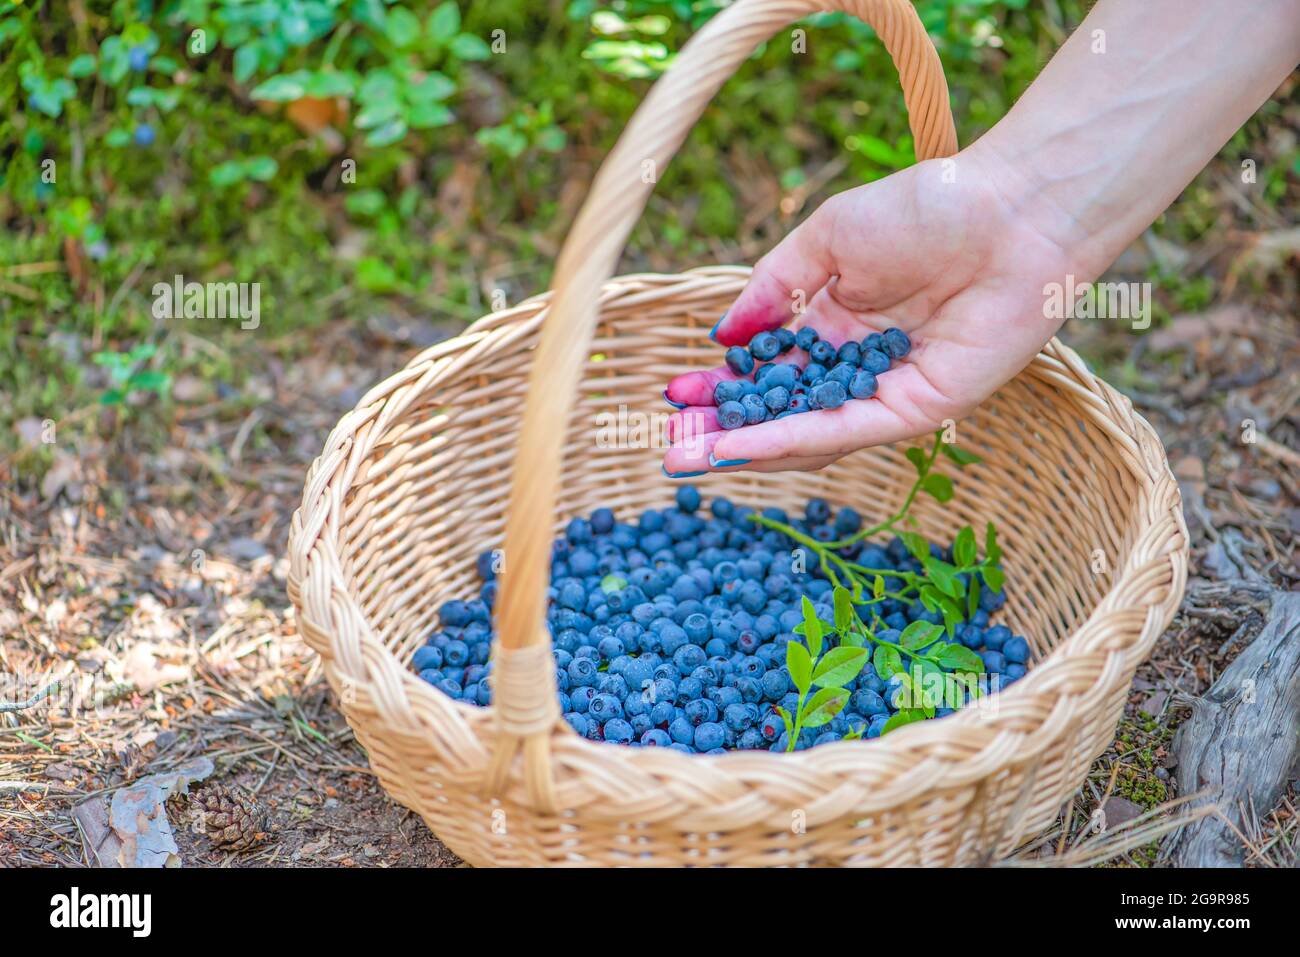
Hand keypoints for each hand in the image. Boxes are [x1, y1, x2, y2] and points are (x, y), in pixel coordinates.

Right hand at [662, 145, 1075, 474]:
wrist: (1010, 210)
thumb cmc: (926, 209)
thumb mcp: (826, 240)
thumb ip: (772, 288)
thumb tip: (720, 334)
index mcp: (838, 324)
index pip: (768, 369)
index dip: (720, 386)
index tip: (673, 394)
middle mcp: (858, 366)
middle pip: (779, 410)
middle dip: (722, 429)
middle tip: (669, 445)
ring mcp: (886, 393)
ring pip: (805, 433)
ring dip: (744, 448)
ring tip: (687, 456)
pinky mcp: (918, 410)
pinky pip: (845, 432)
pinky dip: (790, 441)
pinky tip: (741, 447)